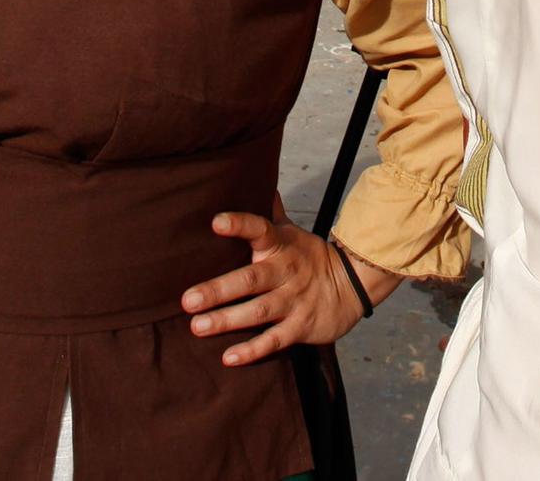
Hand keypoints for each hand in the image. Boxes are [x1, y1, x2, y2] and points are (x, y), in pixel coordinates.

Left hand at [181, 210, 382, 365]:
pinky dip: (253, 350)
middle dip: (218, 290)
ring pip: (259, 311)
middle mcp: (286, 272)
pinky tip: (229, 357)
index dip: (239, 225)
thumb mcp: (293, 233)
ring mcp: (294, 300)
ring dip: (228, 320)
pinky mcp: (300, 326)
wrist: (352, 286)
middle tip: (187, 300)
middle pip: (251, 279)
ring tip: (198, 328)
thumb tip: (258, 181)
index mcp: (281, 245)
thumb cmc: (310, 259)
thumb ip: (270, 215)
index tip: (216, 222)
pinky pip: (275, 339)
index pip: (260, 230)